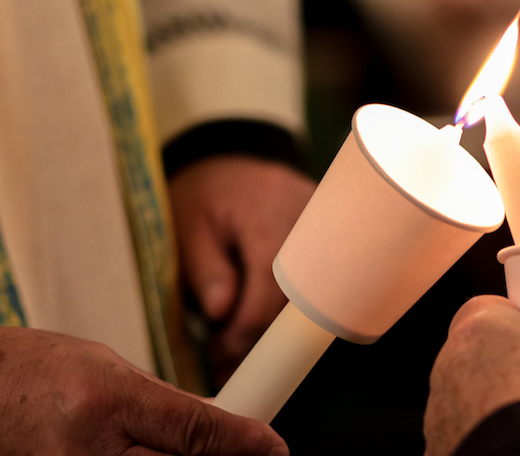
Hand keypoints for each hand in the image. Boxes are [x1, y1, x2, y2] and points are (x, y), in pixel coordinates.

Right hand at [0, 327, 287, 454]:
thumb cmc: (26, 371)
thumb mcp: (106, 367)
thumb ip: (164, 404)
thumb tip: (224, 430)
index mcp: (106, 403)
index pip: (197, 433)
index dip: (246, 443)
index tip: (275, 449)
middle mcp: (88, 454)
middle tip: (245, 454)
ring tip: (170, 450)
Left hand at [169, 156, 315, 384]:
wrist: (225, 161)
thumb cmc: (202, 196)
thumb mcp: (188, 229)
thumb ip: (206, 270)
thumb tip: (221, 313)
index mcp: (265, 214)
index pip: (270, 284)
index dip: (248, 328)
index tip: (223, 354)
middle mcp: (305, 216)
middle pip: (298, 294)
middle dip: (265, 334)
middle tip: (230, 358)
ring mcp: (324, 222)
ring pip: (312, 291)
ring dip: (278, 323)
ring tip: (241, 343)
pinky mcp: (331, 230)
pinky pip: (317, 277)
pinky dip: (291, 302)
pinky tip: (265, 318)